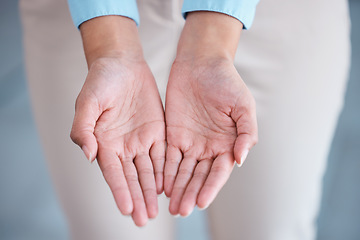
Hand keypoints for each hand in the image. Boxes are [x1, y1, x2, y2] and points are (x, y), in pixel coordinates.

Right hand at [70, 17, 164, 226]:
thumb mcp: (87, 102)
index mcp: (104, 142)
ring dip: (152, 191)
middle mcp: (123, 146)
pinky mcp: (156, 131)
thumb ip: (84, 129)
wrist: (122, 64)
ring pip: (148, 170)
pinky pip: (163, 154)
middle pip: (132, 177)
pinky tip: (168, 186)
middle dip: (137, 198)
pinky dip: (165, 171)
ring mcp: (141, 140)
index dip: (119, 191)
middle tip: (144, 219)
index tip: (126, 210)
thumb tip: (89, 155)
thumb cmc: (101, 81)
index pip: (113, 172)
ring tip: (156, 211)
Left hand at [164, 12, 257, 216]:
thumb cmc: (226, 82)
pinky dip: (164, 172)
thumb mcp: (244, 105)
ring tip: (171, 206)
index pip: (218, 172)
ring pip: (182, 171)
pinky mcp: (173, 135)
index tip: (201, 202)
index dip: (211, 188)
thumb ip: (246, 133)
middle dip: (190, 194)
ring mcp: (190, 143)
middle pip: (199, 176)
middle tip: (181, 211)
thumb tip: (240, 159)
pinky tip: (160, 186)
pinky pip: (168, 157)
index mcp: (227, 144)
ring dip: (177, 189)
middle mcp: (208, 148)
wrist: (201, 63)